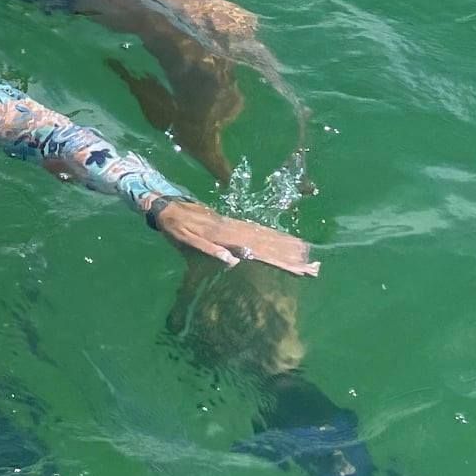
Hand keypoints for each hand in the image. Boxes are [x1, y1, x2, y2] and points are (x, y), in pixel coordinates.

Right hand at [153, 200, 320, 277]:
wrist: (164, 206)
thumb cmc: (188, 224)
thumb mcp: (212, 234)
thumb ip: (227, 244)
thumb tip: (241, 254)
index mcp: (235, 230)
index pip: (265, 241)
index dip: (285, 250)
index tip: (307, 260)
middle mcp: (228, 230)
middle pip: (261, 245)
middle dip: (285, 258)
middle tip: (311, 269)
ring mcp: (211, 234)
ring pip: (240, 245)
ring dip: (263, 256)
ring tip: (287, 266)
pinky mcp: (192, 238)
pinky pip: (206, 247)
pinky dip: (217, 252)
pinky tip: (232, 260)